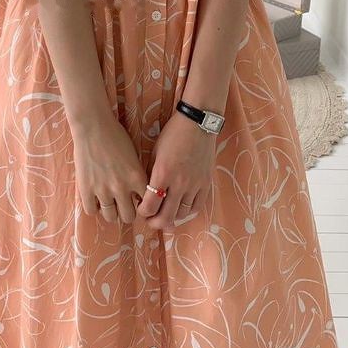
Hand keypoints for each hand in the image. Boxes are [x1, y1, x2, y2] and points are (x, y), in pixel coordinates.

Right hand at [72, 114, 147, 223]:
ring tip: (109, 203)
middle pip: (129, 217)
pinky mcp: (86, 189)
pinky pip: (91, 211)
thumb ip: (137, 176)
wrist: (93, 125)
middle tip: (123, 205)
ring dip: (111, 212)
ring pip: (111, 217)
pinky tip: (96, 199)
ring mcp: (102, 190)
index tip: (138, 203)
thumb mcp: (134, 156)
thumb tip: (139, 194)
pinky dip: (94, 207)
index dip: (142, 206)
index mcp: (137, 178)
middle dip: (127, 212)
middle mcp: (121, 187)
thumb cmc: (115, 135)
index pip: (146, 205)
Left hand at [137, 111, 216, 230]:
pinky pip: (197, 207)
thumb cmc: (173, 135)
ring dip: (171, 218)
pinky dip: (187, 212)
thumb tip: (146, 194)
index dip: (143, 212)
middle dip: (155, 223)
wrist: (198, 124)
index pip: (150, 206)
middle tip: (151, 220)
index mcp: (163, 173)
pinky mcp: (206, 184)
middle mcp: (179, 183)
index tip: (141, 209)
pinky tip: (181, 209)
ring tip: (165, 214)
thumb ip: (151, 175)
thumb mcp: (155, 153)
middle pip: (166, 217)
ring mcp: (195, 185)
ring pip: (182, 215)